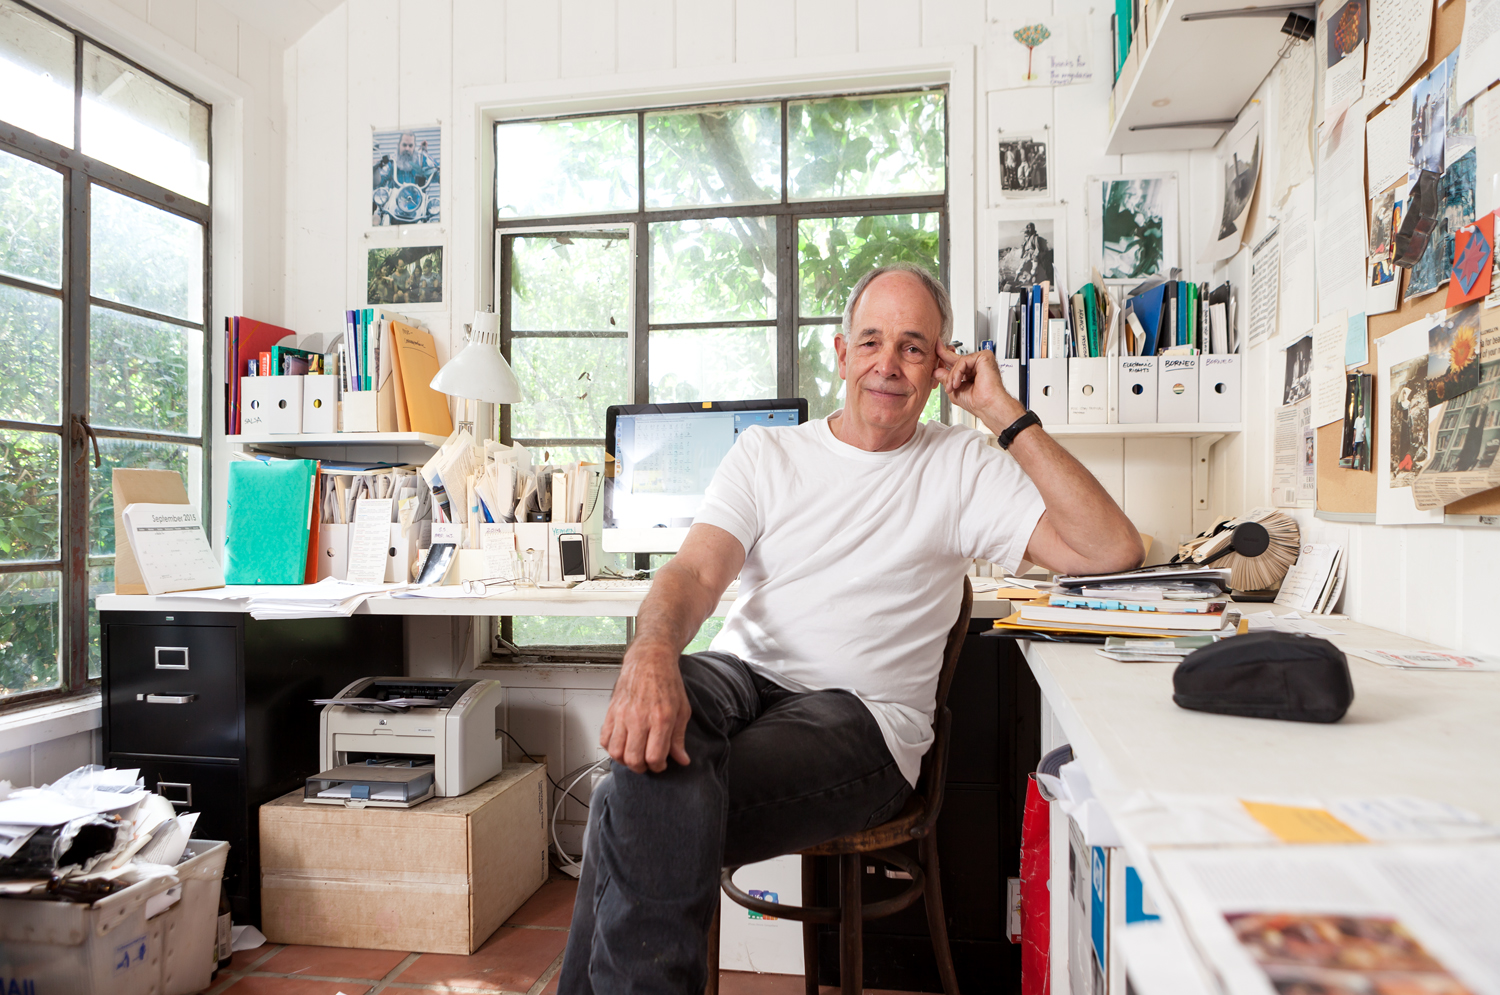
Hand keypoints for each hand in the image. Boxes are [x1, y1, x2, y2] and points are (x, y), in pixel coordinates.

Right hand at [599, 643, 691, 773]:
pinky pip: (605, 739)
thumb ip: (679, 738)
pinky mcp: (612, 711)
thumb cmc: (667, 682)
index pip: (654, 756)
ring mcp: (623, 715)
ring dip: (625, 760)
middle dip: (641, 768)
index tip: (661, 764)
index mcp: (661, 718)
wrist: (650, 659)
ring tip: (634, 756)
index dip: (658, 767)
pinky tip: (622, 745)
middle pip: (633, 758)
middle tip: (647, 764)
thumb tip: (682, 760)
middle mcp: (640, 718)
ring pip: (616, 752)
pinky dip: (611, 748)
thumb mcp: (682, 710)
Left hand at [933, 342, 1024, 429]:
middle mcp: (978, 366)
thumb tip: (936, 371)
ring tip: (953, 387)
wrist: (988, 406)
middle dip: (944, 356)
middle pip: (957, 357)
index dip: (945, 357)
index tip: (936, 351)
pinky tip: (958, 383)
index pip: (956, 363)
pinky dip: (958, 372)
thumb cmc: (977, 402)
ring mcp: (981, 361)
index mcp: (972, 373)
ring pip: (959, 361)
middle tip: (936, 347)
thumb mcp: (954, 389)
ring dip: (952, 375)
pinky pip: (964, 360)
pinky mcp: (984, 357)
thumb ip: (945, 378)